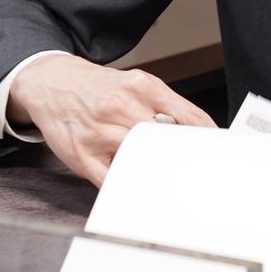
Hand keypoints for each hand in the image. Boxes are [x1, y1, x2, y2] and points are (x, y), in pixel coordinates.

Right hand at [6, 54, 214, 184]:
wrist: (51, 82)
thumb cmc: (98, 87)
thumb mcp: (135, 83)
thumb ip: (167, 105)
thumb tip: (200, 131)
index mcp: (141, 88)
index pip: (187, 116)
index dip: (207, 139)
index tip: (219, 154)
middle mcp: (121, 107)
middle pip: (164, 141)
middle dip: (181, 159)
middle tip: (196, 175)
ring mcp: (100, 132)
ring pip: (138, 161)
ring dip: (156, 174)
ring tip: (167, 184)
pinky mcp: (82, 155)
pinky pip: (111, 181)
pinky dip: (127, 189)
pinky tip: (137, 189)